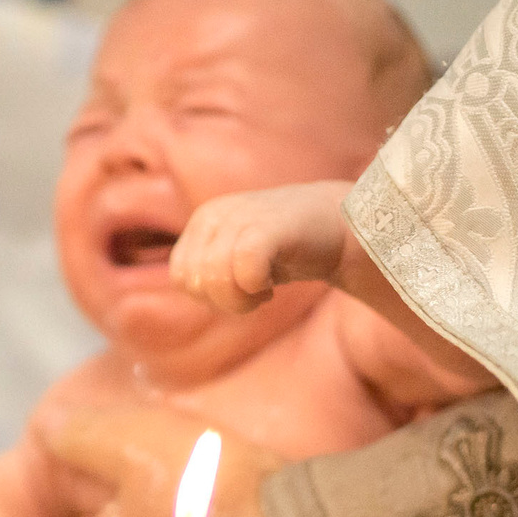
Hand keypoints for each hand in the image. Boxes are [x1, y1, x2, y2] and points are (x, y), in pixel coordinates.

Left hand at [170, 181, 353, 312]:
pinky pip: (244, 270)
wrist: (336, 224)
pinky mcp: (268, 227)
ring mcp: (240, 218)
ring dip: (242, 298)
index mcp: (203, 222)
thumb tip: (192, 289)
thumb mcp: (235, 257)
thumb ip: (208, 273)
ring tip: (264, 287)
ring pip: (215, 281)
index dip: (208, 296)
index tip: (240, 286)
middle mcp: (215, 215)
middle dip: (226, 301)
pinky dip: (256, 287)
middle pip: (197, 283)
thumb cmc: (284, 248)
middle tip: (256, 290)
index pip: (181, 278)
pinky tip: (272, 285)